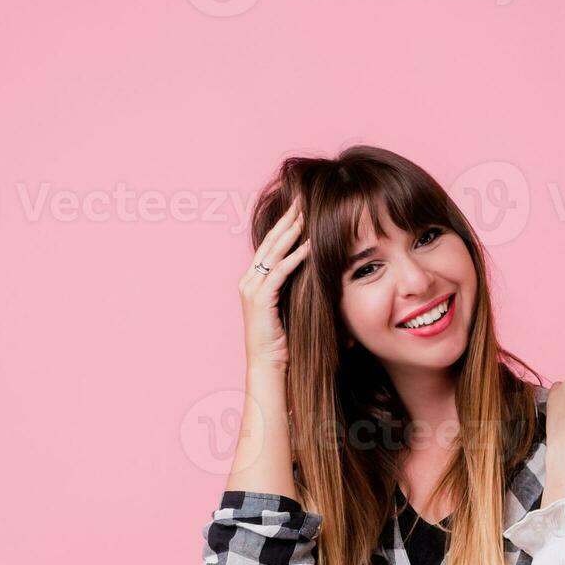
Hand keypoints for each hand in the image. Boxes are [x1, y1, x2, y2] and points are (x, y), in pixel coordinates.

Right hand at [240, 199, 309, 370]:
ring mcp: (252, 289)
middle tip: (301, 200)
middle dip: (287, 219)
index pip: (270, 246)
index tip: (299, 207)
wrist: (268, 365)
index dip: (284, 225)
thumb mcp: (289, 306)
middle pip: (270, 243)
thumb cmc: (283, 341)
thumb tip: (315, 271)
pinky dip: (295, 257)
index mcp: (254, 280)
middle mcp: (249, 280)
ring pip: (274, 253)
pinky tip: (310, 245)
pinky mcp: (260, 300)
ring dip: (291, 232)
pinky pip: (280, 272)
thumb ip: (295, 287)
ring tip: (305, 215)